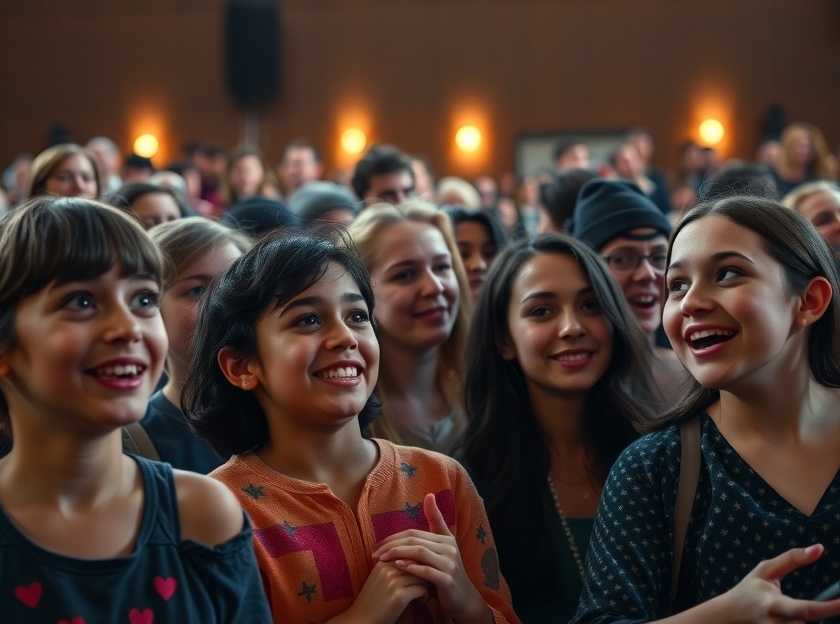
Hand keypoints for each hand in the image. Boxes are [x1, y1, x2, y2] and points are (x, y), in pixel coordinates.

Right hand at [330, 561, 427, 623]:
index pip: (409, 553)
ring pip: (422, 575)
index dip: (420, 562)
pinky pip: (422, 589)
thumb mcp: (380, 579)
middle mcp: (387, 568)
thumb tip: (416, 561)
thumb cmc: (373, 601)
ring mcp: (393, 581)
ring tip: (429, 590)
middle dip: (426, 571)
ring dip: (428, 583)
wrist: (361, 620)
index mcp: (383, 561)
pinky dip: (426, 595)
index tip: (427, 570)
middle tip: (432, 579)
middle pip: (417, 562)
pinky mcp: (399, 595)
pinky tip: (425, 600)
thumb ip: (394, 567)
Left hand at [373, 493, 490, 623]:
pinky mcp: (448, 580)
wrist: (464, 599)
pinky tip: (398, 567)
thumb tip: (429, 495)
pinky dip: (411, 567)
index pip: (414, 533)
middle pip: (415, 541)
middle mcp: (449, 548)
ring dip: (397, 554)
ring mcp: (450, 563)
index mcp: (446, 539)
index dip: (393, 537)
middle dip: (391, 546)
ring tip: (382, 559)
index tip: (377, 545)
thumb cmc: (447, 572)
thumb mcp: (442, 547)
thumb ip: (435, 523)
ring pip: (420, 552)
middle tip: (375, 554)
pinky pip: (427, 571)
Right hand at [718, 544, 839, 622]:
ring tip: (791, 611)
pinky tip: (791, 617)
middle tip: (829, 603)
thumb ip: (792, 559)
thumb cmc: (749, 589)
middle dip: (819, 614)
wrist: (726, 616)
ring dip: (806, 619)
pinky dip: (799, 622)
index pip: (806, 610)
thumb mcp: (765, 570)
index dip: (829, 608)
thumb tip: (820, 548)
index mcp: (772, 604)